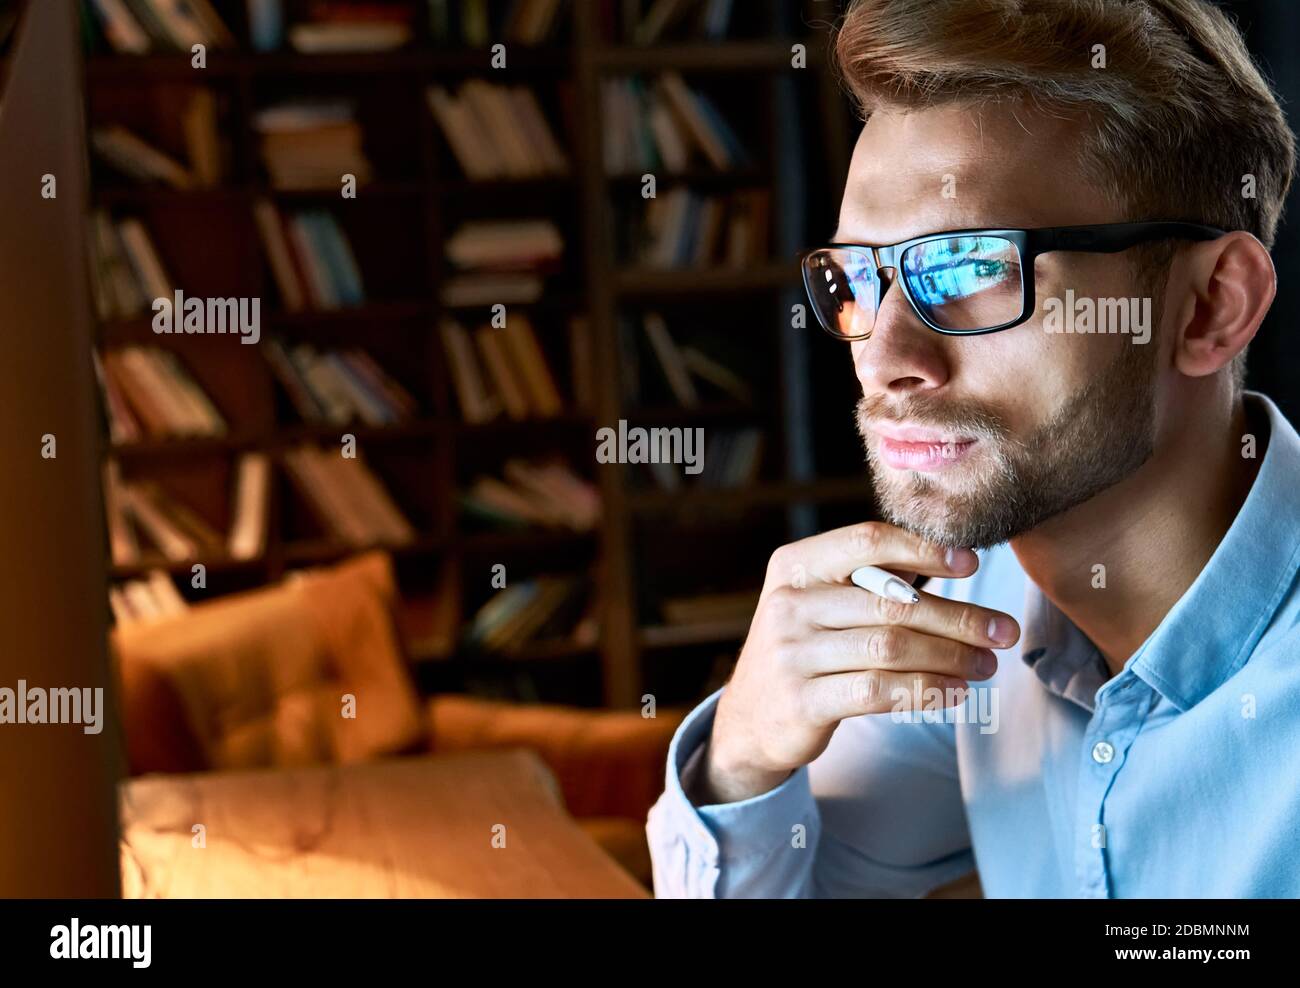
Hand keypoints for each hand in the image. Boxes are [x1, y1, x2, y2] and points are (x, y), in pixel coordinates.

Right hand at [696, 521, 1019, 803]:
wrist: (751, 717)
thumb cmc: (806, 647)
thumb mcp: (821, 601)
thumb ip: (873, 579)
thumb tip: (957, 556)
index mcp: (795, 565)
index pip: (867, 542)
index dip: (924, 550)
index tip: (972, 564)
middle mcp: (788, 603)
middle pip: (890, 603)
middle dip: (957, 617)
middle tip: (1003, 631)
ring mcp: (791, 653)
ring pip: (891, 649)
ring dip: (950, 657)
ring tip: (987, 664)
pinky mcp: (802, 701)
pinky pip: (878, 691)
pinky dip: (926, 690)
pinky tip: (956, 691)